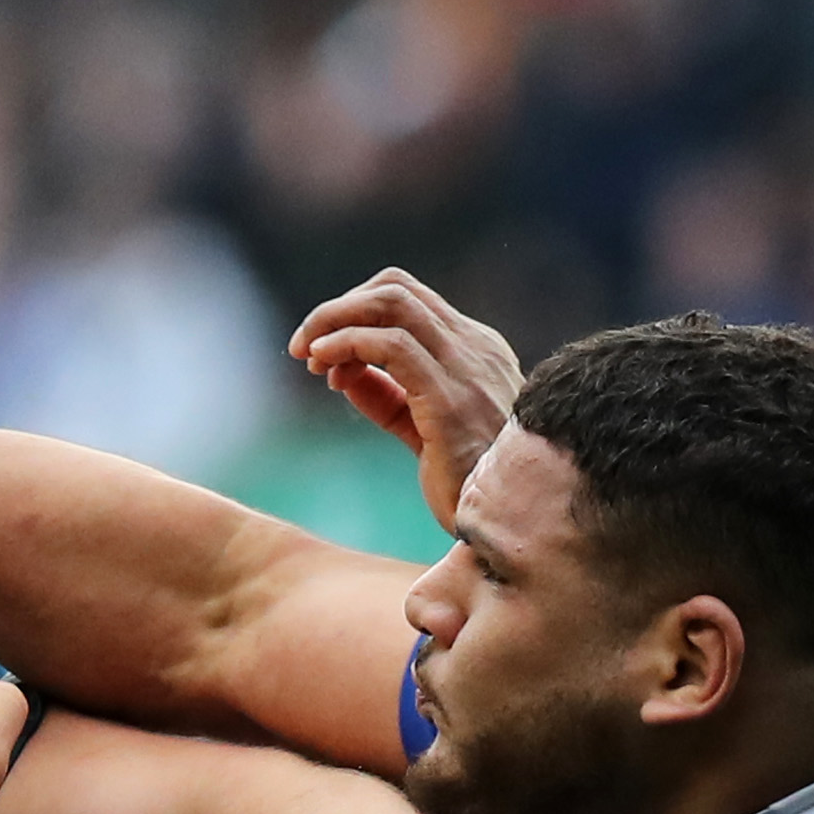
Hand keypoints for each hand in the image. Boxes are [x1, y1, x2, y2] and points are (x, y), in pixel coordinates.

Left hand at [288, 268, 523, 534]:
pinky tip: (326, 369)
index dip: (354, 313)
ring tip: (306, 356)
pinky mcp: (451, 400)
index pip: (407, 299)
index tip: (321, 351)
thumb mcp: (422, 430)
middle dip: (336, 309)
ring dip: (333, 321)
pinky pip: (393, 347)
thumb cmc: (470, 484)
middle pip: (394, 288)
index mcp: (475, 350)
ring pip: (391, 303)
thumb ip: (387, 397)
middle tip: (301, 347)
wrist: (512, 525)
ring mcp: (468, 369)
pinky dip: (348, 346)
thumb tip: (341, 373)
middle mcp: (475, 348)